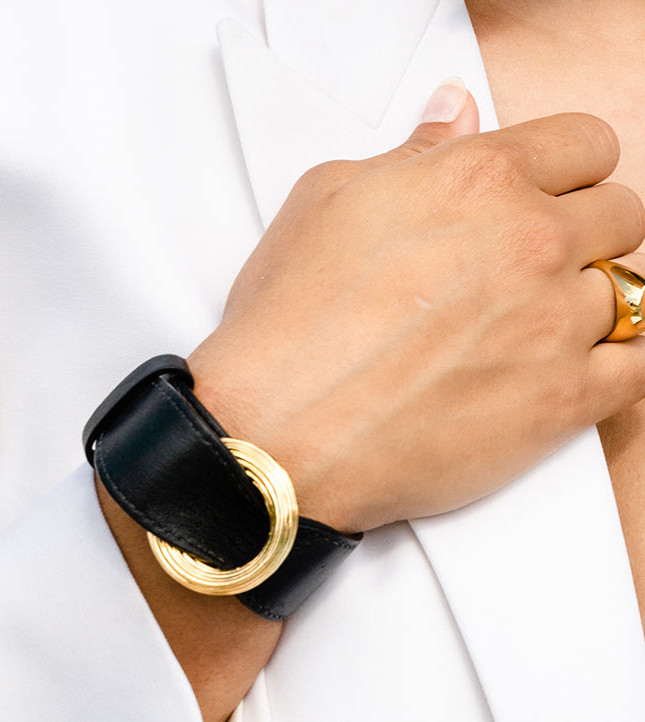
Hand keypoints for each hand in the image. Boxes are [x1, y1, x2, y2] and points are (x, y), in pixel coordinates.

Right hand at [189, 85, 644, 532]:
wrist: (282, 434)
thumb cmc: (290, 329)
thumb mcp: (327, 202)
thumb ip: (411, 153)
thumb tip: (452, 117)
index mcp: (479, 180)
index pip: (586, 144)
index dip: (568, 171)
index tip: (553, 195)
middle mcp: (529, 242)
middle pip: (619, 214)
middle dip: (583, 234)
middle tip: (532, 269)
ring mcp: (553, 324)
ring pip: (629, 293)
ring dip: (588, 305)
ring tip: (533, 330)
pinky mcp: (563, 401)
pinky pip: (638, 367)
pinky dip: (618, 363)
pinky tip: (579, 366)